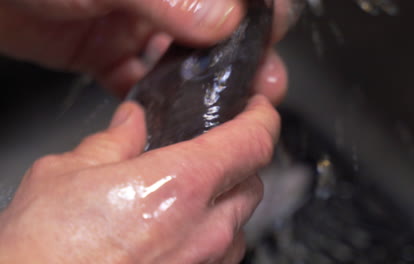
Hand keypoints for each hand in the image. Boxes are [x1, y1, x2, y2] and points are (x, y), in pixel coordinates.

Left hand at [0, 0, 300, 96]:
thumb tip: (225, 18)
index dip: (260, 9)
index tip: (276, 29)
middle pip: (215, 28)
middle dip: (242, 56)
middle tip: (262, 80)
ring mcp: (131, 24)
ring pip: (181, 59)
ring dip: (204, 83)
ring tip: (228, 105)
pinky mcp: (105, 52)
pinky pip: (140, 81)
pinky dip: (155, 100)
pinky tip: (168, 114)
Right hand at [0, 94, 278, 263]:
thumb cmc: (44, 252)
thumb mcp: (69, 173)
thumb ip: (113, 141)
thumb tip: (131, 123)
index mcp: (181, 185)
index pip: (254, 140)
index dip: (263, 116)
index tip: (258, 108)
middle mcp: (205, 229)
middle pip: (252, 180)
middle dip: (239, 159)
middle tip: (214, 149)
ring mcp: (205, 263)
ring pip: (240, 220)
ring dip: (224, 200)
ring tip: (187, 194)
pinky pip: (222, 253)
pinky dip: (211, 234)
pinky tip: (177, 230)